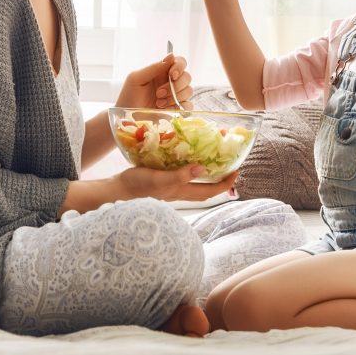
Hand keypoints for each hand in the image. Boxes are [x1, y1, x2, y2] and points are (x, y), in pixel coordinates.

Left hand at [116, 54, 192, 109]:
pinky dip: (182, 107)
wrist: (126, 118)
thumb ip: (154, 67)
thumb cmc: (129, 96)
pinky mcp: (177, 110)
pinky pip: (189, 106)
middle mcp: (171, 82)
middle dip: (175, 86)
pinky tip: (167, 110)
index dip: (179, 67)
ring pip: (188, 91)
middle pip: (187, 77)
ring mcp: (175, 96)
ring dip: (174, 97)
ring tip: (158, 103)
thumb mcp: (136, 78)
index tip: (172, 75)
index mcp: (162, 71)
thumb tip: (171, 55)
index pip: (180, 62)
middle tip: (158, 93)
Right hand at [116, 165, 238, 201]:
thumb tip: (201, 168)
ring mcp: (170, 189)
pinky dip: (191, 174)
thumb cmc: (138, 185)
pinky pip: (183, 180)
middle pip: (205, 191)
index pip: (210, 190)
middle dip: (220, 182)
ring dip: (207, 179)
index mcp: (181, 192)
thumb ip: (180, 175)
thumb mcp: (161, 179)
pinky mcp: (162, 183)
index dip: (226, 183)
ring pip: (195, 187)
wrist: (118, 190)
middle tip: (230, 169)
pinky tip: (188, 163)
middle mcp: (179, 192)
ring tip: (214, 166)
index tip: (237, 172)